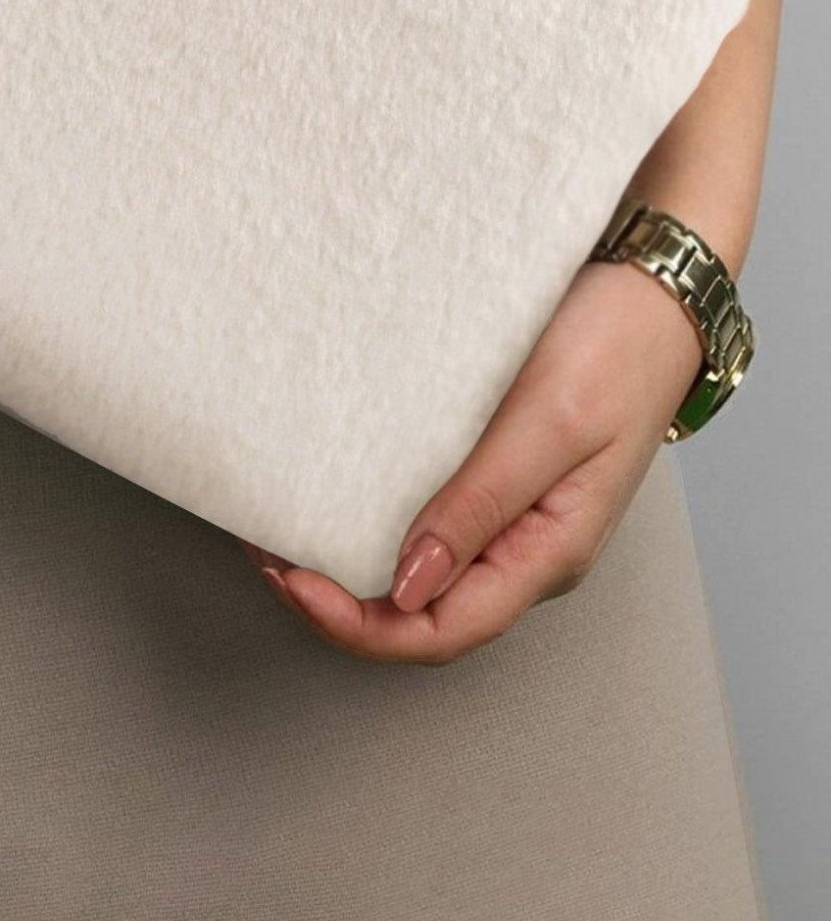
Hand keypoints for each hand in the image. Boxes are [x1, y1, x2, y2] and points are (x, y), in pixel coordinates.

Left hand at [243, 252, 712, 663]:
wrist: (653, 289)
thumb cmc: (617, 350)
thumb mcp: (548, 424)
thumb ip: (482, 504)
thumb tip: (409, 584)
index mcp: (546, 554)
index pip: (438, 631)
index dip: (356, 625)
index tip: (290, 577)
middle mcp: (524, 551)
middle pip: (418, 616)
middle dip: (337, 602)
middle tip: (266, 553)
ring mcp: (510, 518)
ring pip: (416, 577)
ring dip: (347, 567)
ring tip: (282, 529)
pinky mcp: (493, 480)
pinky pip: (425, 525)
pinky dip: (368, 522)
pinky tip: (330, 494)